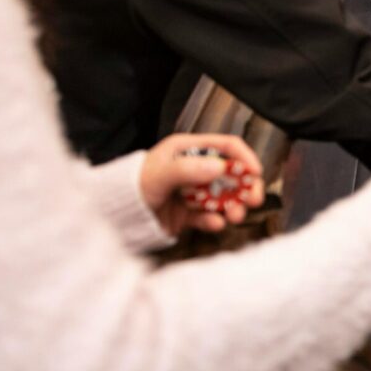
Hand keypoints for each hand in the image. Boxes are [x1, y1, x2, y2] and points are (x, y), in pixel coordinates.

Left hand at [141, 134, 264, 234]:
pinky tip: (214, 224)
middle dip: (246, 187)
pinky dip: (215, 221)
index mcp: (188, 150)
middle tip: (255, 200)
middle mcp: (194, 169)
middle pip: (231, 174)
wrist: (114, 219)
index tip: (256, 172)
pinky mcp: (189, 213)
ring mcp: (193, 192)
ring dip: (234, 206)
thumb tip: (220, 167)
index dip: (244, 157)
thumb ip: (188, 169)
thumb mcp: (159, 174)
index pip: (226, 146)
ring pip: (224, 197)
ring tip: (236, 216)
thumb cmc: (132, 187)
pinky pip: (209, 216)